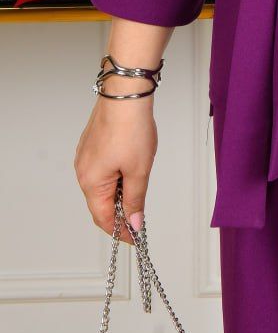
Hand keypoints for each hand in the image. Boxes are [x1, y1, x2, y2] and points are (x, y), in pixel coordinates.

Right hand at [74, 92, 157, 244]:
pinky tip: (130, 165)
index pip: (103, 219)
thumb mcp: (139, 170)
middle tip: (141, 210)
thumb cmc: (130, 128)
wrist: (126, 95)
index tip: (135, 237)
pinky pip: (102, 169)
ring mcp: (85, 156)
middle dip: (121, 210)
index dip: (120, 231)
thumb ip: (136, 199)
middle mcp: (83, 171)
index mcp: (91, 182)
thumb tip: (134, 223)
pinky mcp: (91, 145)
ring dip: (119, 190)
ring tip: (139, 180)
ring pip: (102, 185)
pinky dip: (116, 175)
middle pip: (101, 203)